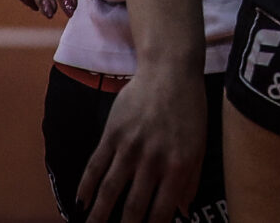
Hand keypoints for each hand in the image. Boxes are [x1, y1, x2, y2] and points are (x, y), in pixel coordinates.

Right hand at [79, 61, 208, 222]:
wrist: (170, 70)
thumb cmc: (189, 110)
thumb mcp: (199, 145)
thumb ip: (190, 180)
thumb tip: (183, 212)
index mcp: (178, 165)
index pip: (161, 211)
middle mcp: (153, 159)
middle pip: (132, 207)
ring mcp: (130, 146)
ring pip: (109, 191)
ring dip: (97, 216)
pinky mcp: (112, 133)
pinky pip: (95, 166)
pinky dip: (85, 187)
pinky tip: (80, 203)